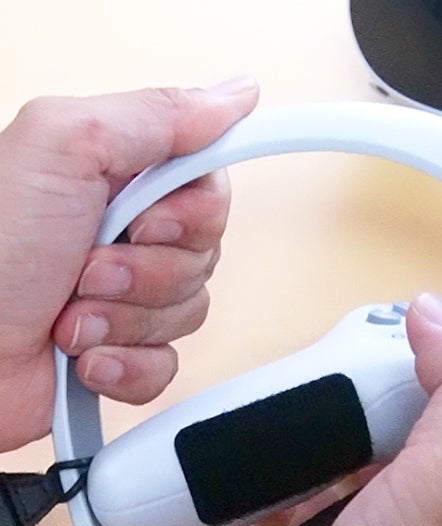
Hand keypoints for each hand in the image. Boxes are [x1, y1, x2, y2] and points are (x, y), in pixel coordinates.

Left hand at [0, 78, 258, 452]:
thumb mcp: (60, 149)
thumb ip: (154, 114)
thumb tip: (233, 94)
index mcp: (109, 173)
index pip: (207, 180)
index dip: (195, 209)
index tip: (149, 218)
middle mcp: (118, 230)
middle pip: (206, 250)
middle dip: (150, 270)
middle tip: (88, 265)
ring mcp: (122, 295)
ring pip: (191, 308)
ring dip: (128, 319)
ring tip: (70, 314)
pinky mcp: (122, 352)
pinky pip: (170, 364)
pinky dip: (127, 365)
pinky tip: (83, 355)